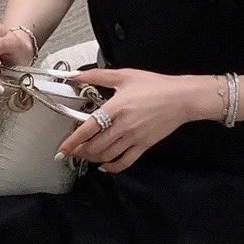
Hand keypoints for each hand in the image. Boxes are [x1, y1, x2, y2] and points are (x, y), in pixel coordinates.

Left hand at [55, 67, 195, 173]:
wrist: (181, 98)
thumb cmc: (154, 85)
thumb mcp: (125, 76)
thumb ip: (98, 76)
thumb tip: (76, 76)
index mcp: (116, 107)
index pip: (88, 129)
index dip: (72, 141)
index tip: (62, 149)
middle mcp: (123, 126)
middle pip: (95, 147)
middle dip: (80, 152)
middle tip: (72, 151)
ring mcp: (133, 138)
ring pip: (107, 156)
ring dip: (92, 159)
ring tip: (85, 155)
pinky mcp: (144, 146)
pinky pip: (125, 162)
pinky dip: (112, 167)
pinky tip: (105, 165)